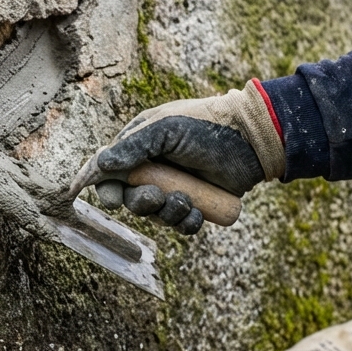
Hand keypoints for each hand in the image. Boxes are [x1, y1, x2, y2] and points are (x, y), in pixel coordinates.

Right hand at [69, 79, 283, 234]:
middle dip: (141, 203)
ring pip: (155, 215)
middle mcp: (153, 169)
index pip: (108, 171)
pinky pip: (181, 224)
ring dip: (168, 213)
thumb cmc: (205, 126)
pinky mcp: (195, 203)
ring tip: (187, 202)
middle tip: (158, 196)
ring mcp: (174, 187)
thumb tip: (100, 166)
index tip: (108, 200)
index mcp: (139, 146)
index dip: (102, 186)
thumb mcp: (165, 129)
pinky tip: (199, 211)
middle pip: (129, 199)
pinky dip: (187, 222)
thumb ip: (131, 147)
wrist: (251, 139)